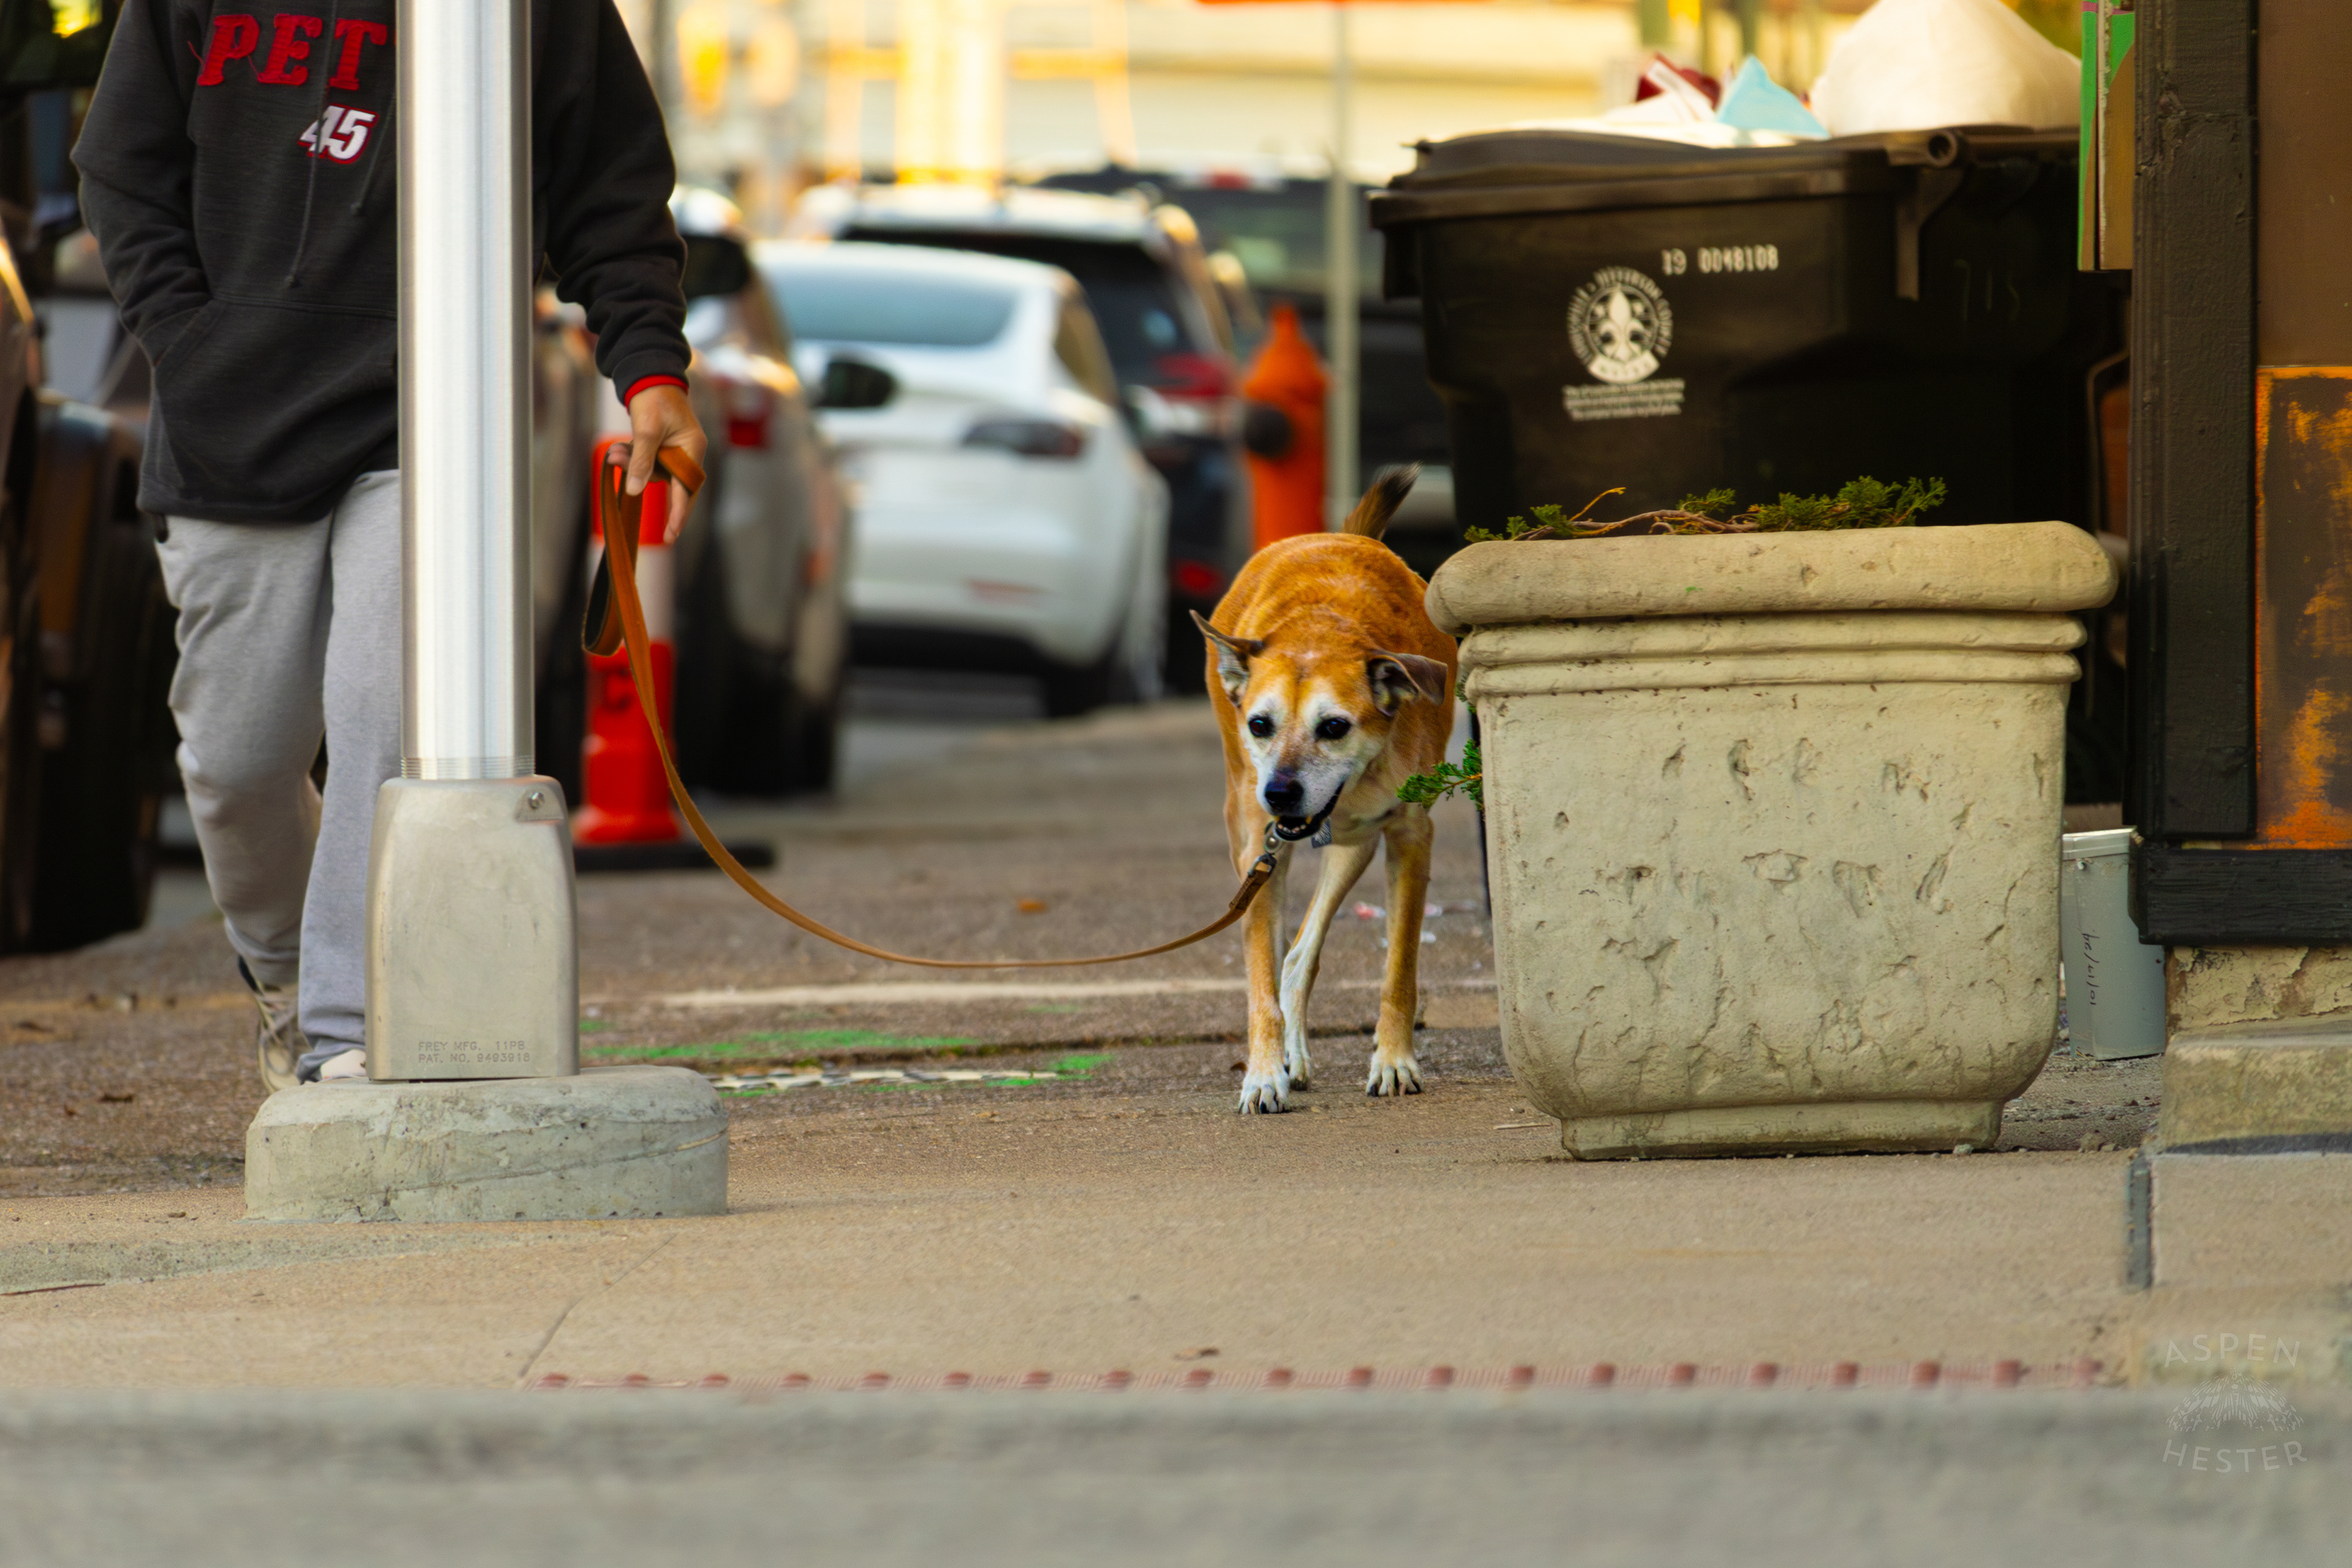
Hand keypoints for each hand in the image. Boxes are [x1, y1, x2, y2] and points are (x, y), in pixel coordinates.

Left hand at [625, 383, 706, 543]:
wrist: (649, 374)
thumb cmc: (653, 399)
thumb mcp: (646, 431)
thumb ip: (641, 461)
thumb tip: (635, 490)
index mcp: (692, 448)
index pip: (687, 488)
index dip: (679, 513)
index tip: (672, 535)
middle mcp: (687, 452)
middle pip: (672, 483)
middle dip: (647, 483)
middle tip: (644, 502)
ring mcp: (675, 450)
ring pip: (655, 472)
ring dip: (632, 464)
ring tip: (614, 450)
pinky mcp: (662, 447)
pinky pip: (648, 462)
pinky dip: (632, 458)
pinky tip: (618, 448)